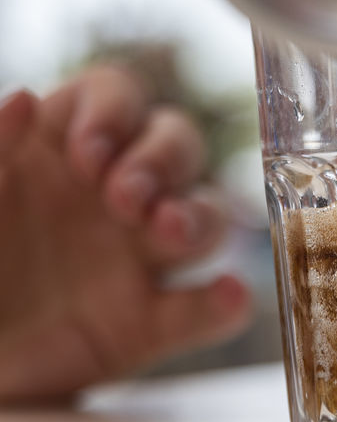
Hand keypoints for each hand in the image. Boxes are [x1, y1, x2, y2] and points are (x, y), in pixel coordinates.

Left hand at [0, 65, 249, 401]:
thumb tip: (24, 97)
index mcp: (67, 145)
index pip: (118, 96)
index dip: (114, 113)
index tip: (88, 150)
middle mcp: (116, 190)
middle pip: (176, 144)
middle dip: (161, 161)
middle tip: (126, 196)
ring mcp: (138, 256)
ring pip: (205, 215)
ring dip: (198, 216)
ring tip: (169, 232)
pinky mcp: (148, 325)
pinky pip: (201, 309)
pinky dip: (224, 303)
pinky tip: (227, 296)